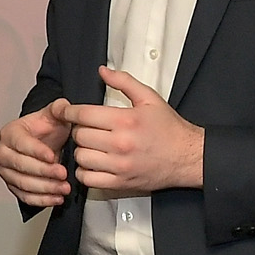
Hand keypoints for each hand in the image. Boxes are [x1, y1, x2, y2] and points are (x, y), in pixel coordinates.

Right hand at [0, 99, 76, 206]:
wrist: (48, 143)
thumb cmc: (49, 128)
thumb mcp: (56, 114)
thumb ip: (60, 108)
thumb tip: (64, 106)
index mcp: (10, 133)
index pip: (21, 143)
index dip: (36, 151)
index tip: (53, 156)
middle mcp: (3, 153)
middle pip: (20, 166)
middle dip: (43, 172)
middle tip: (63, 174)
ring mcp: (7, 171)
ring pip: (22, 184)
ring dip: (45, 188)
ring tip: (64, 188)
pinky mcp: (14, 186)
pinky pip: (24, 197)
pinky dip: (41, 200)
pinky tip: (57, 198)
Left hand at [65, 68, 203, 195]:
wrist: (188, 157)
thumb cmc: (169, 129)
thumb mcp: (149, 98)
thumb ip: (124, 82)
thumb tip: (103, 71)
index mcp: (125, 120)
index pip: (83, 115)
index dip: (69, 112)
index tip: (66, 112)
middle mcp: (120, 144)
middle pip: (79, 136)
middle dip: (79, 130)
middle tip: (87, 128)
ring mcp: (120, 166)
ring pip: (81, 157)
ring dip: (82, 150)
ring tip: (91, 145)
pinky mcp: (120, 182)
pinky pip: (88, 179)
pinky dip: (85, 171)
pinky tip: (94, 163)